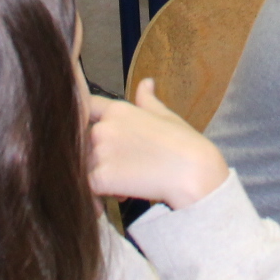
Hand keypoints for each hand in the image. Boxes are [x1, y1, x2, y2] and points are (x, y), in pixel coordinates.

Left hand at [87, 80, 229, 209]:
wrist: (193, 173)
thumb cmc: (184, 144)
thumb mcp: (166, 116)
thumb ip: (147, 101)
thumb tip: (146, 82)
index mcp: (117, 110)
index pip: (87, 107)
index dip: (87, 119)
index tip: (100, 136)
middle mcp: (103, 128)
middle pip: (85, 142)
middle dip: (100, 156)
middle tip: (125, 169)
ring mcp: (100, 153)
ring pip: (85, 166)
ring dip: (102, 176)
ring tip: (128, 185)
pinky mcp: (100, 178)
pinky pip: (89, 187)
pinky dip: (99, 196)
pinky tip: (122, 197)